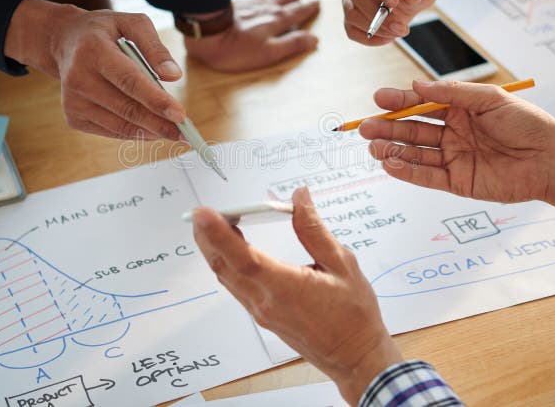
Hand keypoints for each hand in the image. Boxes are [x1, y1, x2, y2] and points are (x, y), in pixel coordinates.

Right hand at [4, 0, 185, 139]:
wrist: (65, 41)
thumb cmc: (105, 32)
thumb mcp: (132, 24)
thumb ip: (155, 47)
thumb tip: (174, 75)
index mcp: (93, 51)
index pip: (129, 81)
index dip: (156, 100)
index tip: (180, 115)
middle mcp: (78, 78)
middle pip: (127, 109)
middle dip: (160, 124)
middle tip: (186, 132)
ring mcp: (73, 101)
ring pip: (120, 125)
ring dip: (151, 132)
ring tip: (174, 132)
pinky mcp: (73, 117)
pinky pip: (112, 131)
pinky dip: (135, 133)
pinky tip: (151, 128)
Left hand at [184, 0, 319, 71]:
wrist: (205, 31)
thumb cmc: (236, 48)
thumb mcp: (269, 53)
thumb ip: (292, 45)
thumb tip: (314, 39)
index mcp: (277, 20)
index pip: (298, 12)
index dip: (309, 9)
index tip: (318, 3)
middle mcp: (267, 8)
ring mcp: (250, 3)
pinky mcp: (236, 3)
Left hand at [192, 187, 401, 404]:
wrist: (354, 357)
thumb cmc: (354, 315)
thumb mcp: (343, 264)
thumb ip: (314, 230)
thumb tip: (299, 198)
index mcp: (286, 289)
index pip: (244, 259)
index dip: (219, 235)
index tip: (202, 214)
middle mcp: (266, 303)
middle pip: (224, 267)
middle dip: (207, 237)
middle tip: (200, 212)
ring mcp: (261, 312)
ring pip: (227, 277)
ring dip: (215, 250)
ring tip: (212, 222)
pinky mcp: (262, 316)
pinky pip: (236, 286)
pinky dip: (227, 263)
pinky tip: (233, 247)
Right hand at [359, 80, 554, 208]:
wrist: (552, 159)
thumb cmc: (528, 124)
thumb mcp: (489, 99)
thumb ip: (451, 94)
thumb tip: (417, 86)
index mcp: (461, 111)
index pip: (422, 105)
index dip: (399, 102)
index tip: (378, 99)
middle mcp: (453, 134)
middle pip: (413, 130)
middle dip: (388, 128)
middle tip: (365, 127)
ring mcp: (454, 158)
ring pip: (415, 153)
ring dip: (392, 149)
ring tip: (372, 146)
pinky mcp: (458, 182)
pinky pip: (427, 176)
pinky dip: (407, 171)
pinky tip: (390, 163)